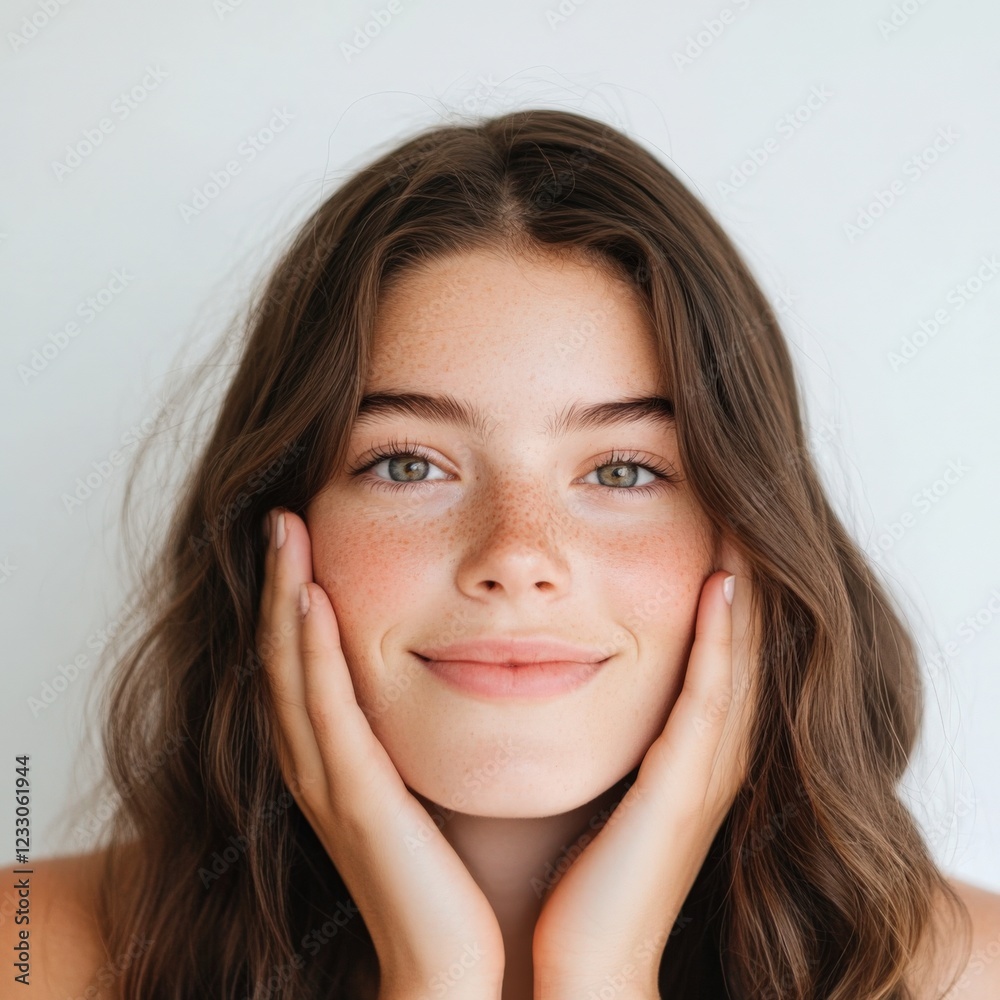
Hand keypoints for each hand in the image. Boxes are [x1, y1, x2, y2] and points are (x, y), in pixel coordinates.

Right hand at [257, 507, 504, 999]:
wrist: (459, 971)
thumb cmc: (459, 879)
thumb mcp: (433, 786)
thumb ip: (426, 736)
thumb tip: (466, 670)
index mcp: (340, 763)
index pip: (306, 664)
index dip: (295, 598)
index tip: (307, 535)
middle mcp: (320, 768)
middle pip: (283, 656)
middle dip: (279, 582)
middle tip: (281, 514)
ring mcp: (330, 784)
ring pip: (291, 672)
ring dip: (284, 598)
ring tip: (285, 530)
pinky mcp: (355, 803)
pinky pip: (326, 713)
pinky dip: (312, 652)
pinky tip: (311, 599)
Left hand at [530, 538, 759, 999]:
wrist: (581, 964)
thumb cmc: (574, 879)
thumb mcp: (597, 792)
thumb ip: (596, 740)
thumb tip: (553, 682)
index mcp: (686, 758)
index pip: (716, 657)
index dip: (722, 597)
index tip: (714, 529)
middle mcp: (708, 759)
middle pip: (741, 650)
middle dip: (743, 579)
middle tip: (741, 509)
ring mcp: (704, 773)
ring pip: (739, 662)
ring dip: (743, 594)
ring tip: (740, 525)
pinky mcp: (683, 789)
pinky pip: (712, 698)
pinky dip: (722, 641)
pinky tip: (720, 587)